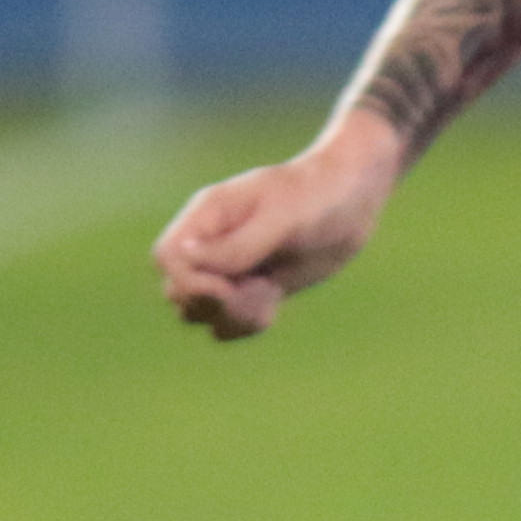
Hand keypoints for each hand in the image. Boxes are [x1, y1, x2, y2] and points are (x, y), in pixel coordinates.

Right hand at [155, 114, 402, 341]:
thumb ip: (237, 244)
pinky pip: (227, 323)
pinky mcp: (251, 288)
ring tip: (269, 291)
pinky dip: (247, 322)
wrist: (353, 199)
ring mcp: (229, 268)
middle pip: (178, 292)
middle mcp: (211, 244)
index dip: (191, 281)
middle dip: (215, 303)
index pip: (167, 258)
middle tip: (259, 287)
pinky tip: (274, 300)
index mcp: (208, 217)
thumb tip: (186, 259)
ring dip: (233, 315)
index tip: (230, 283)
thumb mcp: (282, 219)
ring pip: (200, 313)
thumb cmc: (319, 196)